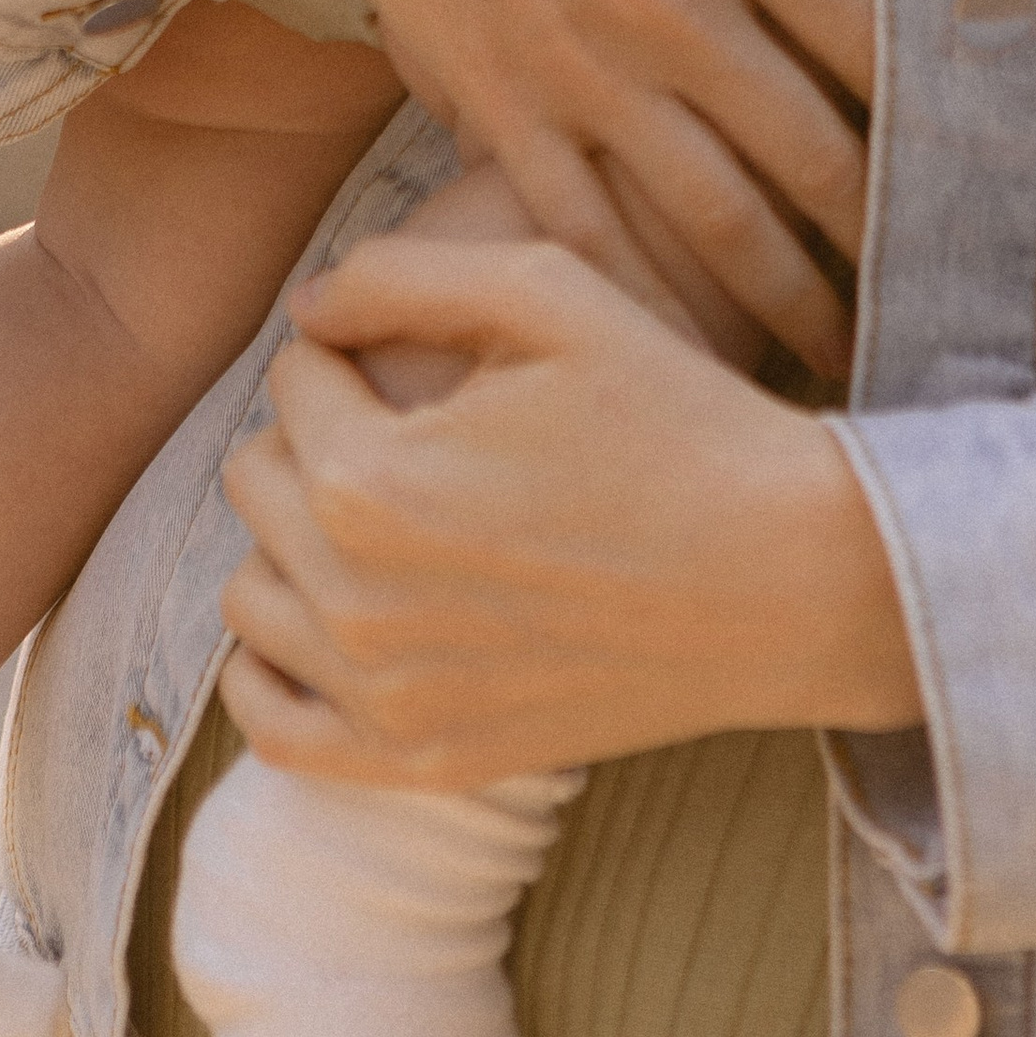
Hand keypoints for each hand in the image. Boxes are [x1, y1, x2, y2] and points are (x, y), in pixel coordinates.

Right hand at [7, 0, 879, 372]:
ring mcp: (580, 68)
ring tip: (840, 351)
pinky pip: (586, 232)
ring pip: (717, 222)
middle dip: (883, 236)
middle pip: (816, 154)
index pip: (876, 39)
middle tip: (937, 291)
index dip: (937, 114)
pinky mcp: (496, 104)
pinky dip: (644, 301)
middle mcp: (671, 3)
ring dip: (789, 297)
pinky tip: (687, 348)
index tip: (976, 166)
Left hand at [215, 241, 923, 786]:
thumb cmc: (674, 416)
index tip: (441, 359)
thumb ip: (400, 275)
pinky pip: (273, 725)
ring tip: (396, 511)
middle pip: (256, 477)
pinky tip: (340, 613)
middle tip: (424, 424)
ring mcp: (385, 698)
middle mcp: (354, 604)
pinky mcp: (421, 761)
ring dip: (299, 538)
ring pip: (252, 593)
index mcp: (370, 480)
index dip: (362, 345)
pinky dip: (277, 665)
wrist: (783, 577)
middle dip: (322, 432)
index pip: (293, 376)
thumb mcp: (549, 293)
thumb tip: (305, 308)